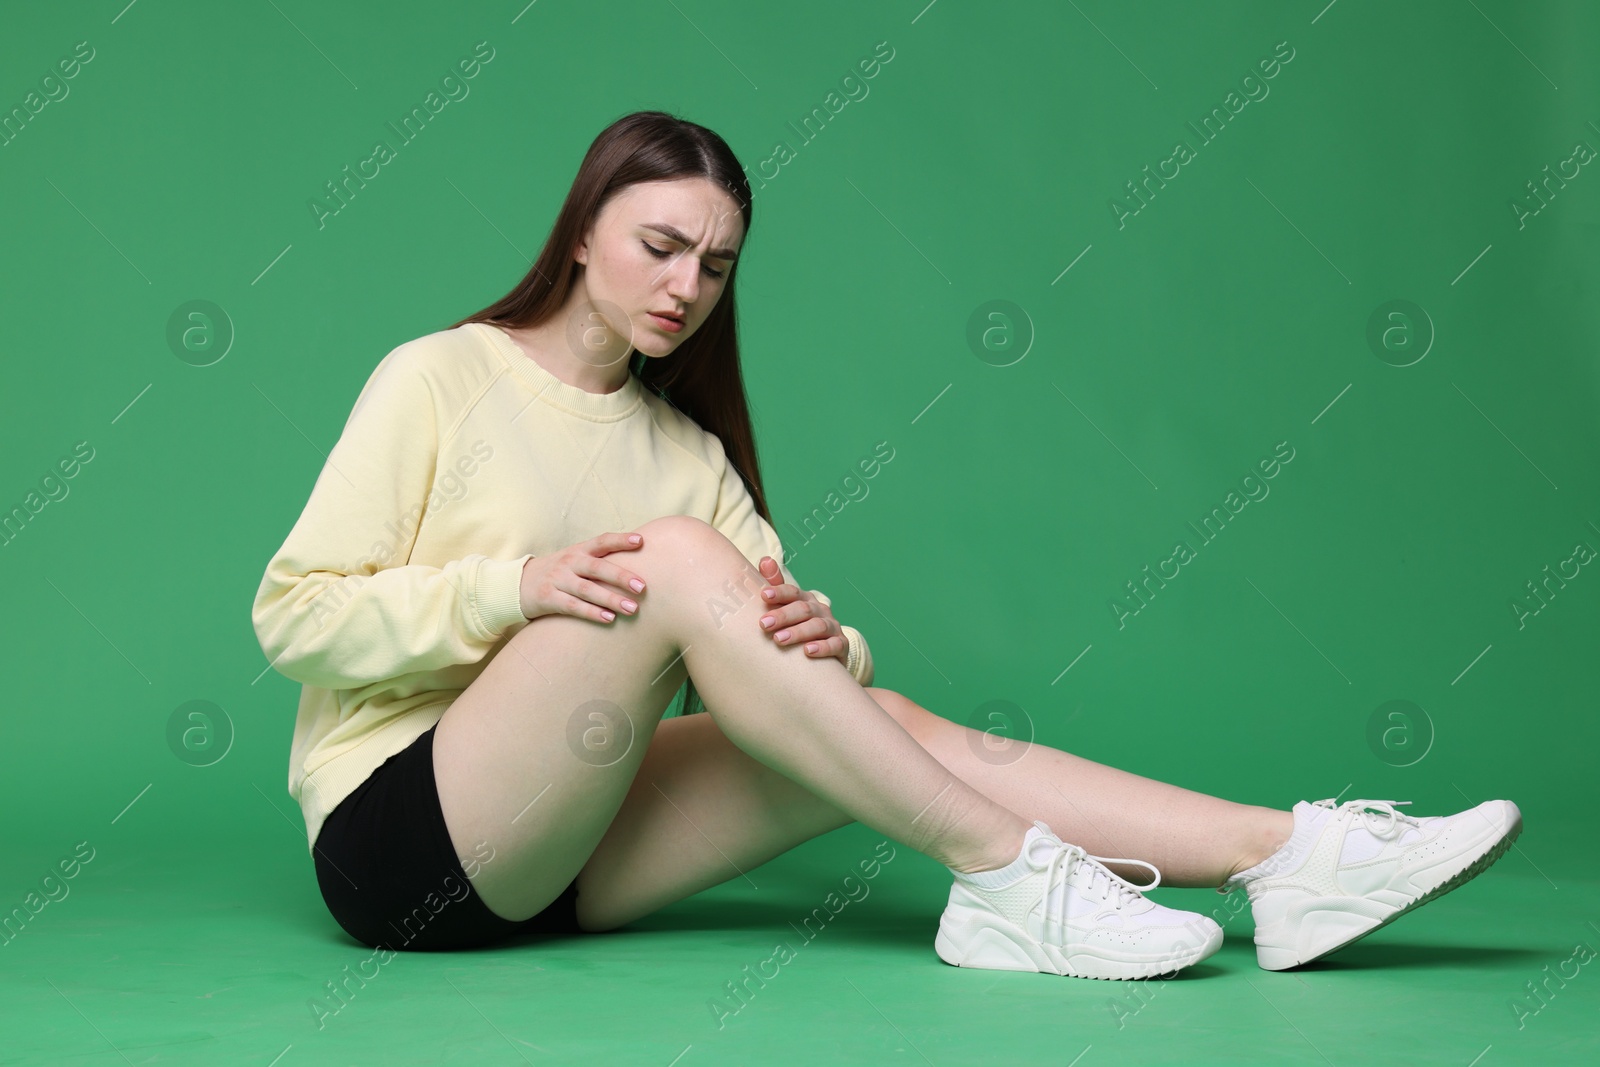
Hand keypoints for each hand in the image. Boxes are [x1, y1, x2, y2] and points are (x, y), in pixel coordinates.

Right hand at [519, 531, 648, 622]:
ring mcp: (557, 580)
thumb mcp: (575, 560)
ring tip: (632, 608)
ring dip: (611, 599)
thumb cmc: (559, 573)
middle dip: (621, 576)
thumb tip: (640, 562)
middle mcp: (569, 562)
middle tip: (643, 587)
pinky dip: (591, 612)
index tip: (641, 541)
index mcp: (579, 550)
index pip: (602, 541)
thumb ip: (600, 560)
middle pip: (597, 568)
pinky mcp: (548, 598)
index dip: (621, 540)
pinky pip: (572, 606)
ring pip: (587, 590)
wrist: (519, 584)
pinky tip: (608, 618)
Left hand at [755, 556, 845, 664]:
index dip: (779, 592)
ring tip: (779, 639)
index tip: (764, 595)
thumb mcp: (786, 607)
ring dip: (798, 632)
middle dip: (783, 616)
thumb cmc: (798, 627)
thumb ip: (775, 586)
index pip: (793, 592)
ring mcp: (832, 627)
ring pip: (818, 626)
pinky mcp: (841, 645)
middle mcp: (820, 610)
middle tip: (764, 624)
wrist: (826, 651)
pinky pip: (834, 645)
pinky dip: (822, 647)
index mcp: (805, 600)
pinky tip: (808, 651)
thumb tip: (765, 560)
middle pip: (803, 609)